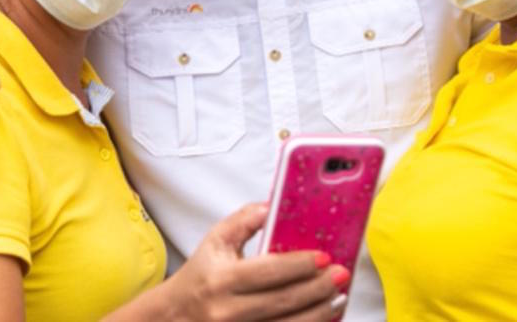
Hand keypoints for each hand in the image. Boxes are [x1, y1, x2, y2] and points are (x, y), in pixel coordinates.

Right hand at [165, 203, 349, 320]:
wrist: (175, 317)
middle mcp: (229, 311)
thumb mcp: (214, 242)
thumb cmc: (200, 276)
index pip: (267, 271)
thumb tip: (270, 207)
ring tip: (338, 298)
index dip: (299, 265)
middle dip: (318, 288)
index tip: (324, 257)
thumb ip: (242, 221)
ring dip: (319, 313)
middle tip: (341, 275)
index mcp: (221, 280)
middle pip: (283, 301)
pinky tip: (321, 317)